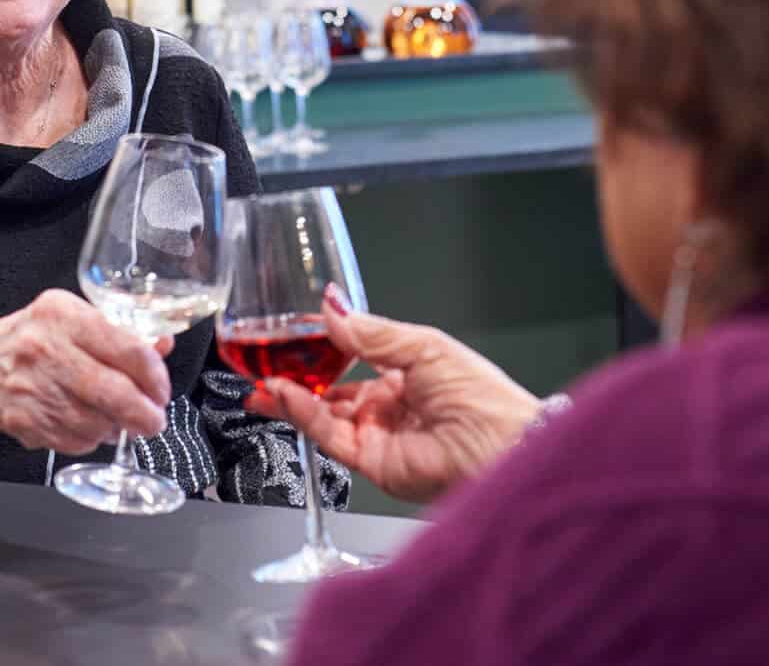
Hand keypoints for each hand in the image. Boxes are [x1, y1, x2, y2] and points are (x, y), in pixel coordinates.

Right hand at [0, 291, 173, 452]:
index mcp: (64, 315)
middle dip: (144, 414)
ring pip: (96, 423)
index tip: (162, 390)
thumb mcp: (74, 319)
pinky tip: (88, 425)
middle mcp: (44, 349)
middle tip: (154, 420)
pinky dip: (90, 438)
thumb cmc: (34, 340)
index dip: (154, 376)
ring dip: (116, 427)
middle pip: (113, 393)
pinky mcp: (23, 420)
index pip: (126, 348)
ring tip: (118, 420)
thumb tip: (161, 345)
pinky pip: (74, 441)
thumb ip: (120, 333)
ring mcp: (31, 388)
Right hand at [245, 286, 540, 503]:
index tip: (292, 331)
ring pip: (322, 414)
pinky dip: (303, 414)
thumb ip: (369, 331)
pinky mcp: (371, 462)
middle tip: (266, 359)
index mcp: (408, 372)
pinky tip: (285, 394)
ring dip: (291, 395)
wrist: (503, 449)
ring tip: (264, 378)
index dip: (321, 345)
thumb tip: (331, 305)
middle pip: (330, 389)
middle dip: (295, 376)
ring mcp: (379, 434)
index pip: (352, 356)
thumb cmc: (483, 398)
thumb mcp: (421, 345)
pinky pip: (329, 436)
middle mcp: (391, 405)